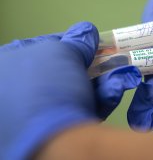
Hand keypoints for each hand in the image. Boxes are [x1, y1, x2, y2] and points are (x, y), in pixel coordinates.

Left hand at [0, 22, 140, 159]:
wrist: (54, 140)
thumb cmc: (49, 87)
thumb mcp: (63, 54)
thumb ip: (76, 41)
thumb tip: (87, 30)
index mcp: (7, 68)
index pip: (40, 47)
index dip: (68, 43)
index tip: (88, 44)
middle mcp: (19, 90)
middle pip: (63, 71)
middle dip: (92, 65)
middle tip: (109, 61)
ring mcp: (37, 112)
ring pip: (76, 91)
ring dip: (103, 82)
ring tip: (122, 75)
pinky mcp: (56, 128)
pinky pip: (80, 108)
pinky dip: (101, 99)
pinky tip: (116, 91)